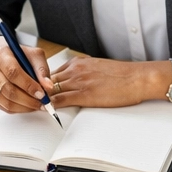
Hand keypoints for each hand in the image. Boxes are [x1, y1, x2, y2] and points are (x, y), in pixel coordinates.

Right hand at [0, 37, 53, 112]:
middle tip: (42, 103)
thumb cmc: (19, 56)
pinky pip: (4, 107)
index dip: (28, 85)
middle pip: (8, 89)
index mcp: (1, 54)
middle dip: (28, 100)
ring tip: (37, 105)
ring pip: (6, 101)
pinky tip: (28, 105)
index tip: (42, 93)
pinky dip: (19, 109)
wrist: (3, 58)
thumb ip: (42, 70)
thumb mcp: (34, 55)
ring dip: (25, 107)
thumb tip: (48, 86)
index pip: (13, 72)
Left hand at [48, 56, 168, 107]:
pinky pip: (60, 100)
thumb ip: (84, 72)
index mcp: (79, 62)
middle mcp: (76, 69)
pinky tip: (46, 110)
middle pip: (48, 80)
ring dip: (43, 98)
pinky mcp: (83, 95)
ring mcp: (78, 81)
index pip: (52, 71)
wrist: (136, 78)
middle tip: (34, 98)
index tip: (41, 88)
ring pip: (51, 90)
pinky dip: (50, 106)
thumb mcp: (98, 67)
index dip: (44, 81)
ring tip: (37, 105)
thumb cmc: (123, 75)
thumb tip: (76, 80)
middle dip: (40, 89)